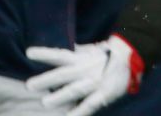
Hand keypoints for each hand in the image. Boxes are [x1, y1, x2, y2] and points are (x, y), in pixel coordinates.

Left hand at [26, 35, 143, 115]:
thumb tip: (59, 51)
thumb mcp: (91, 50)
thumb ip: (75, 52)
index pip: (59, 54)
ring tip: (45, 103)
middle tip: (30, 85)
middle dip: (46, 80)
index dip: (44, 54)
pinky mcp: (103, 95)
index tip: (28, 53)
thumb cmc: (108, 55)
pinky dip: (78, 113)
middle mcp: (85, 70)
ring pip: (74, 90)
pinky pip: (89, 106)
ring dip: (60, 97)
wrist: (132, 58)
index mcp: (81, 58)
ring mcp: (94, 83)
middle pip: (63, 74)